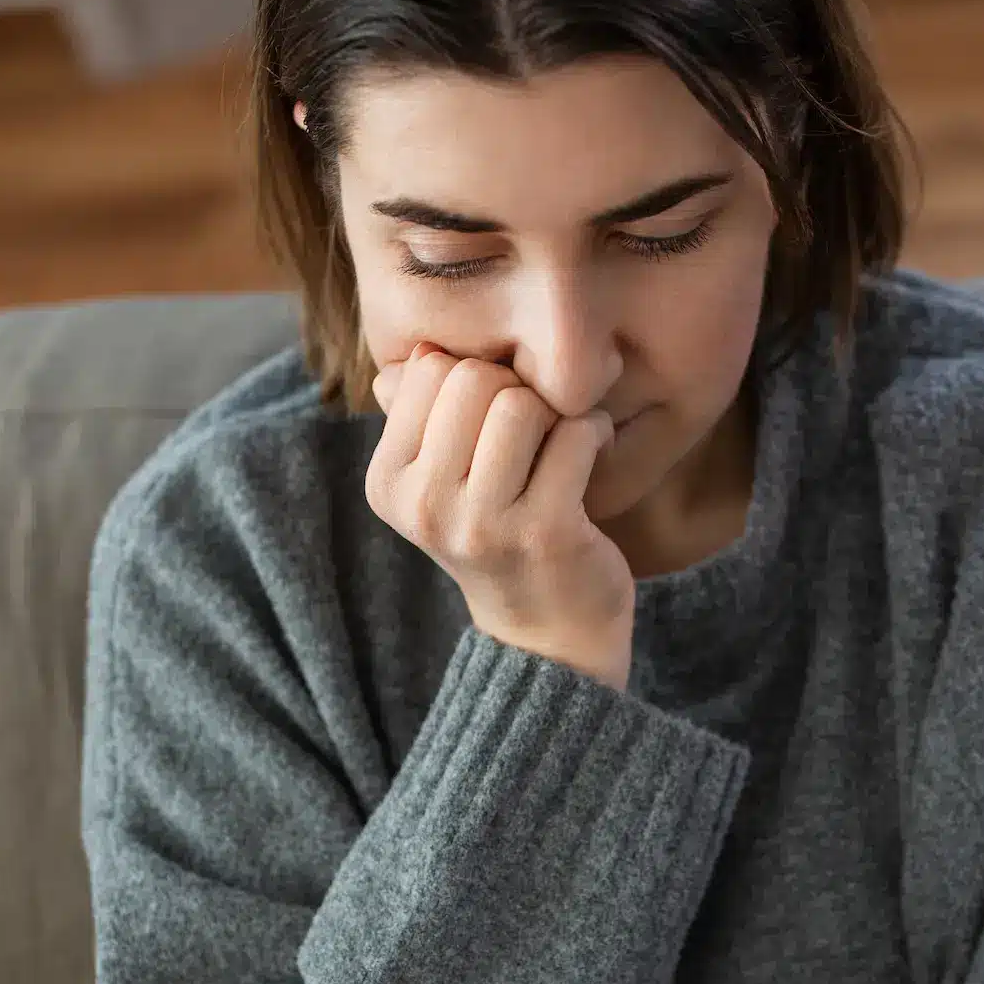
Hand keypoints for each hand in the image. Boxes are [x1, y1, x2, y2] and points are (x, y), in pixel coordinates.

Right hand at [366, 347, 635, 691]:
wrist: (547, 636)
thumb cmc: (499, 537)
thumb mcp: (444, 480)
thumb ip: (424, 413)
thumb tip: (423, 347)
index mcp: (388, 484)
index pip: (429, 371)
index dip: (476, 375)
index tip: (499, 411)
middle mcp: (424, 506)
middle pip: (474, 380)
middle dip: (518, 388)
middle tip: (539, 423)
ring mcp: (483, 524)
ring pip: (520, 404)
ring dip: (557, 411)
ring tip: (565, 439)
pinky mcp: (545, 532)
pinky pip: (574, 434)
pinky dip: (595, 432)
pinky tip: (594, 452)